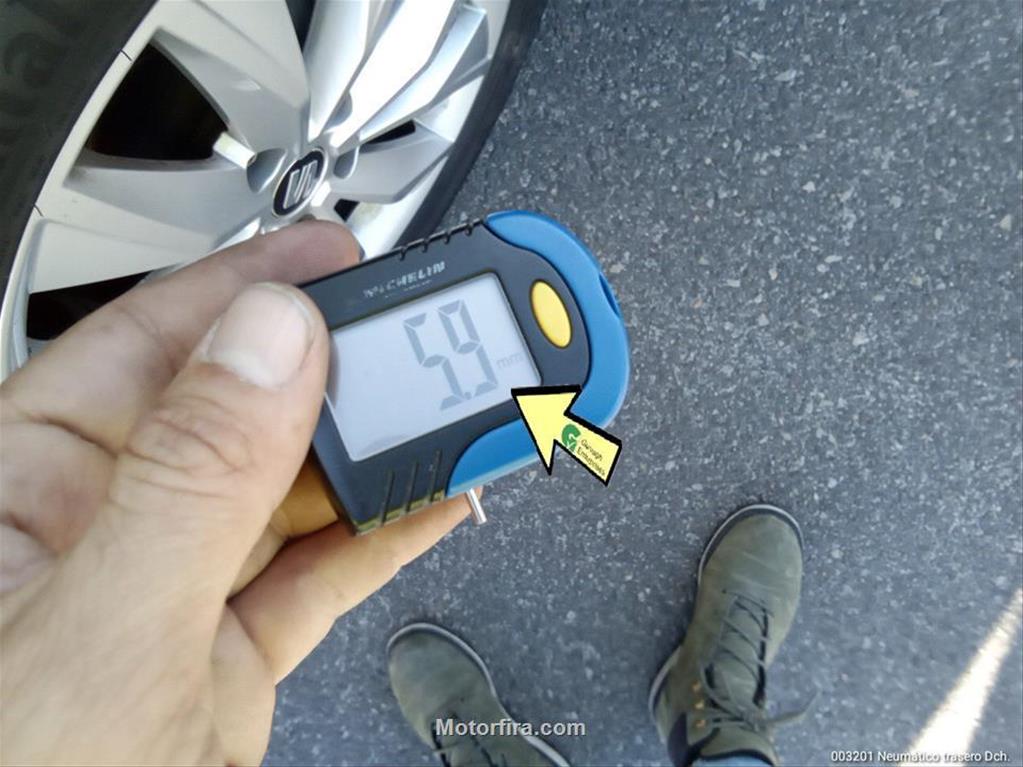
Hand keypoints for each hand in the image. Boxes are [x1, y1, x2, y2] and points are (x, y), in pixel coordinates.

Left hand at [0, 222, 472, 765]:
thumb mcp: (98, 639)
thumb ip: (190, 482)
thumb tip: (272, 343)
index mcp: (20, 492)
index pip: (149, 347)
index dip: (252, 289)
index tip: (339, 257)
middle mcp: (94, 531)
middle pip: (239, 409)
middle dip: (340, 370)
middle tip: (426, 337)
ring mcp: (168, 594)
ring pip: (291, 489)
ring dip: (380, 448)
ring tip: (459, 407)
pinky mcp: (224, 656)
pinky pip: (317, 571)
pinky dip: (385, 530)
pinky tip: (438, 489)